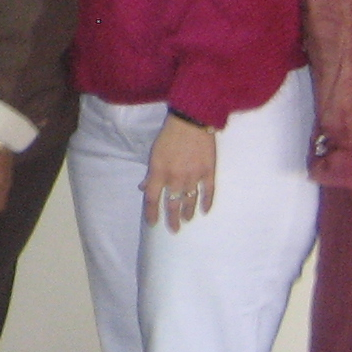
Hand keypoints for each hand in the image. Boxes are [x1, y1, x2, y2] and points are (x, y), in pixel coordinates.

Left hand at [142, 115, 218, 232]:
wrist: (192, 121)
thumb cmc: (169, 135)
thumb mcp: (154, 153)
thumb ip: (151, 173)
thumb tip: (143, 187)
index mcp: (159, 172)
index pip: (152, 198)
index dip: (151, 212)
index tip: (153, 223)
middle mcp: (175, 177)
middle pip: (172, 204)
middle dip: (172, 219)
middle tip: (174, 229)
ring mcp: (193, 176)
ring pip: (189, 200)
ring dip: (188, 212)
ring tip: (187, 219)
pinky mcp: (208, 172)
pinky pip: (208, 192)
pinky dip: (207, 202)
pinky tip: (205, 211)